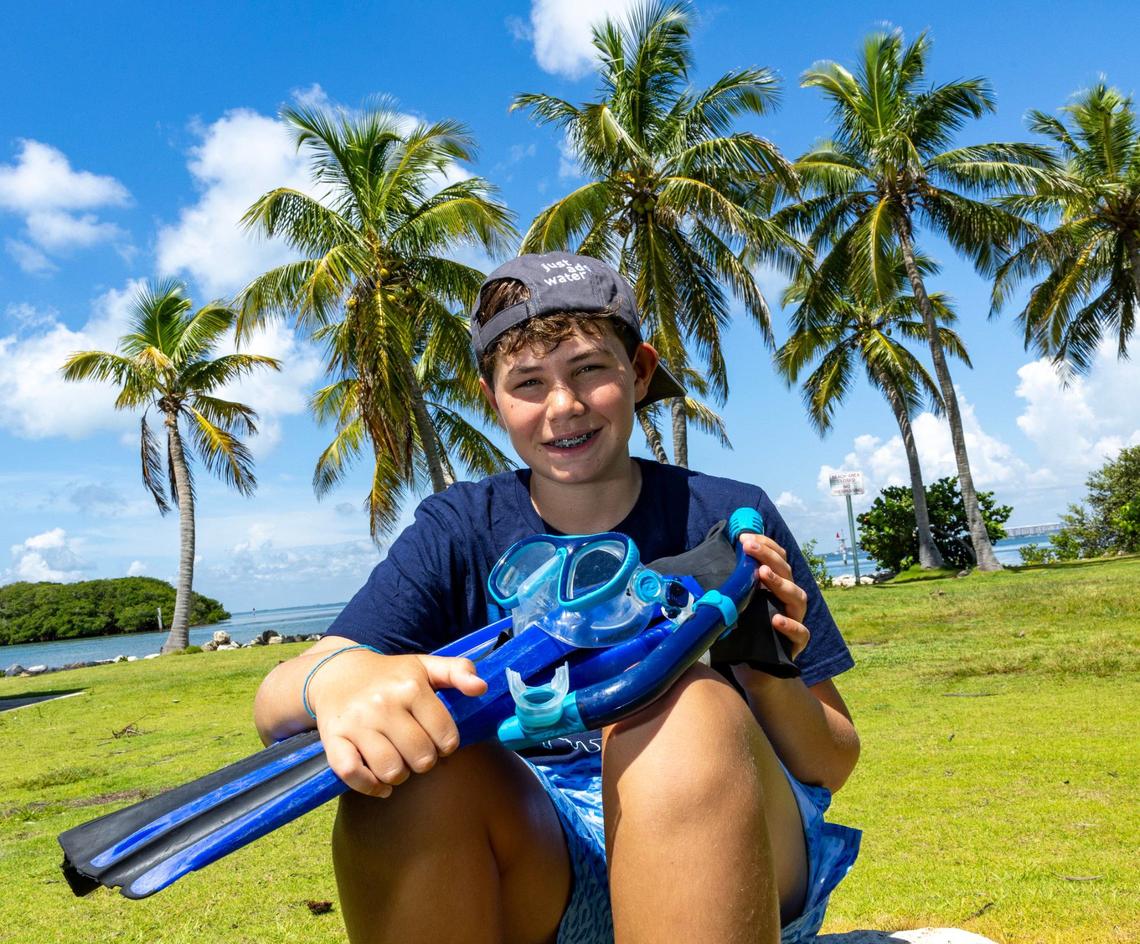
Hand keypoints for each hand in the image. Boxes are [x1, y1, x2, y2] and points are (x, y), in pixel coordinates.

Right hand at [306, 650, 487, 797]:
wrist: (337, 673)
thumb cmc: (390, 675)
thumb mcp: (425, 665)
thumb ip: (458, 670)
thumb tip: (481, 686)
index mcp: (410, 686)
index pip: (445, 735)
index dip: (447, 745)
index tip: (439, 741)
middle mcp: (383, 704)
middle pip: (421, 758)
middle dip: (425, 761)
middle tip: (418, 752)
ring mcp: (356, 723)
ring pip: (390, 770)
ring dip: (399, 776)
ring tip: (399, 763)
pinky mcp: (334, 739)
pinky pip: (353, 774)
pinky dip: (370, 786)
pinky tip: (379, 782)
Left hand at [738, 533, 809, 659]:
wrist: (755, 671)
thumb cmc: (744, 633)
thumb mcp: (736, 606)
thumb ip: (731, 588)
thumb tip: (703, 567)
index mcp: (776, 587)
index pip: (777, 559)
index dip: (765, 545)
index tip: (744, 537)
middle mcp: (788, 600)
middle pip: (787, 572)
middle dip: (767, 556)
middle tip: (748, 547)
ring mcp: (796, 620)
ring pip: (797, 597)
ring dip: (780, 583)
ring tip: (762, 574)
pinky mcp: (796, 644)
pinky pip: (801, 633)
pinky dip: (790, 624)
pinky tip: (776, 619)